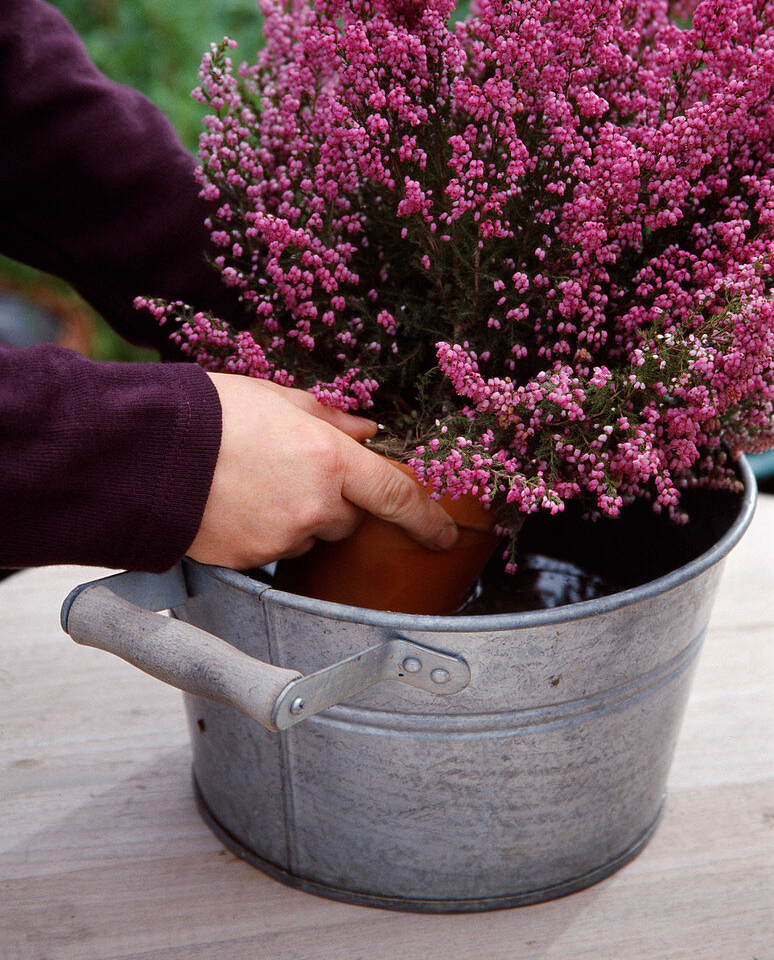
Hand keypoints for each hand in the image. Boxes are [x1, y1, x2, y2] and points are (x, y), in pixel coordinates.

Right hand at [186, 373, 458, 569]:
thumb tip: (368, 430)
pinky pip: (274, 553)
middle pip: (348, 520)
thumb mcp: (279, 398)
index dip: (427, 519)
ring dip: (296, 519)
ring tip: (252, 486)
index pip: (396, 496)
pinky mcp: (252, 560)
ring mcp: (283, 538)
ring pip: (309, 537)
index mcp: (330, 460)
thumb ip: (331, 419)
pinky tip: (235, 507)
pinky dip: (264, 535)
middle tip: (291, 474)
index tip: (443, 534)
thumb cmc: (213, 414)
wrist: (148, 451)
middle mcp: (315, 506)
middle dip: (333, 504)